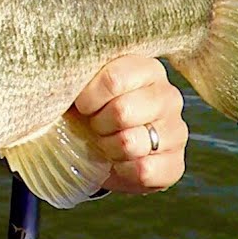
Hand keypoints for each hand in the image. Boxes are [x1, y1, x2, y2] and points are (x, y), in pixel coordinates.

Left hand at [73, 56, 187, 194]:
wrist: (102, 146)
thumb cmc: (90, 110)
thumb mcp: (82, 88)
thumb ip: (77, 78)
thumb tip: (60, 78)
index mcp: (146, 68)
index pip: (114, 78)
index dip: (89, 97)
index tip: (81, 105)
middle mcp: (168, 96)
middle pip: (123, 112)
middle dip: (98, 124)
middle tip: (94, 125)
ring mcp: (176, 130)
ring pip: (131, 143)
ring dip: (108, 148)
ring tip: (106, 142)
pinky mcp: (176, 164)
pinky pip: (144, 170)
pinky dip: (122, 170)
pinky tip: (119, 161)